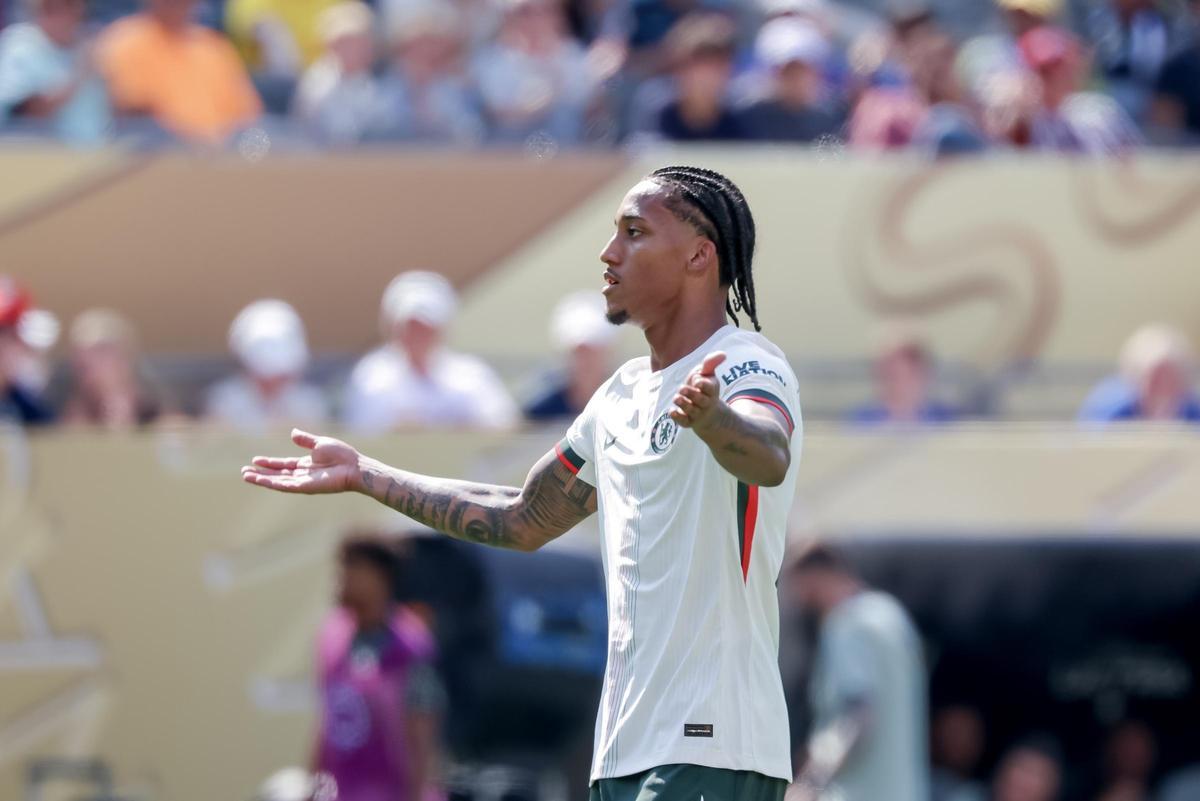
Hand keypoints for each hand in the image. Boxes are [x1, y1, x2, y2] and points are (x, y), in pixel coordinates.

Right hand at [241, 429, 362, 493]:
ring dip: (261, 479)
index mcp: (306, 464)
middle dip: (261, 473)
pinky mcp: (304, 487)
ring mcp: (302, 482)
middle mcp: (302, 474)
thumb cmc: (342, 455)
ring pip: (277, 481)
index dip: (269, 463)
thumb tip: (292, 432)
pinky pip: (284, 485)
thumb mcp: (320, 443)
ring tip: (246, 476)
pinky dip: (271, 483)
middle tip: (244, 471)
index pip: (283, 464)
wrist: (353, 466)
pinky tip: (259, 479)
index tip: (255, 460)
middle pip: (277, 474)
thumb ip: (305, 440)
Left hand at [669, 351, 725, 432]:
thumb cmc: (704, 389)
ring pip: (691, 410)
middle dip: (691, 394)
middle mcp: (705, 403)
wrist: (708, 413)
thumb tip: (723, 354)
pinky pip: (684, 422)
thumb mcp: (708, 375)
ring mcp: (697, 413)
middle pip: (700, 400)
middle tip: (682, 389)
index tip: (697, 381)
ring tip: (677, 398)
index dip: (703, 384)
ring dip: (683, 404)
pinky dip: (678, 417)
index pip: (710, 388)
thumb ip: (711, 363)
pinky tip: (672, 411)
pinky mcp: (689, 421)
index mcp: (711, 390)